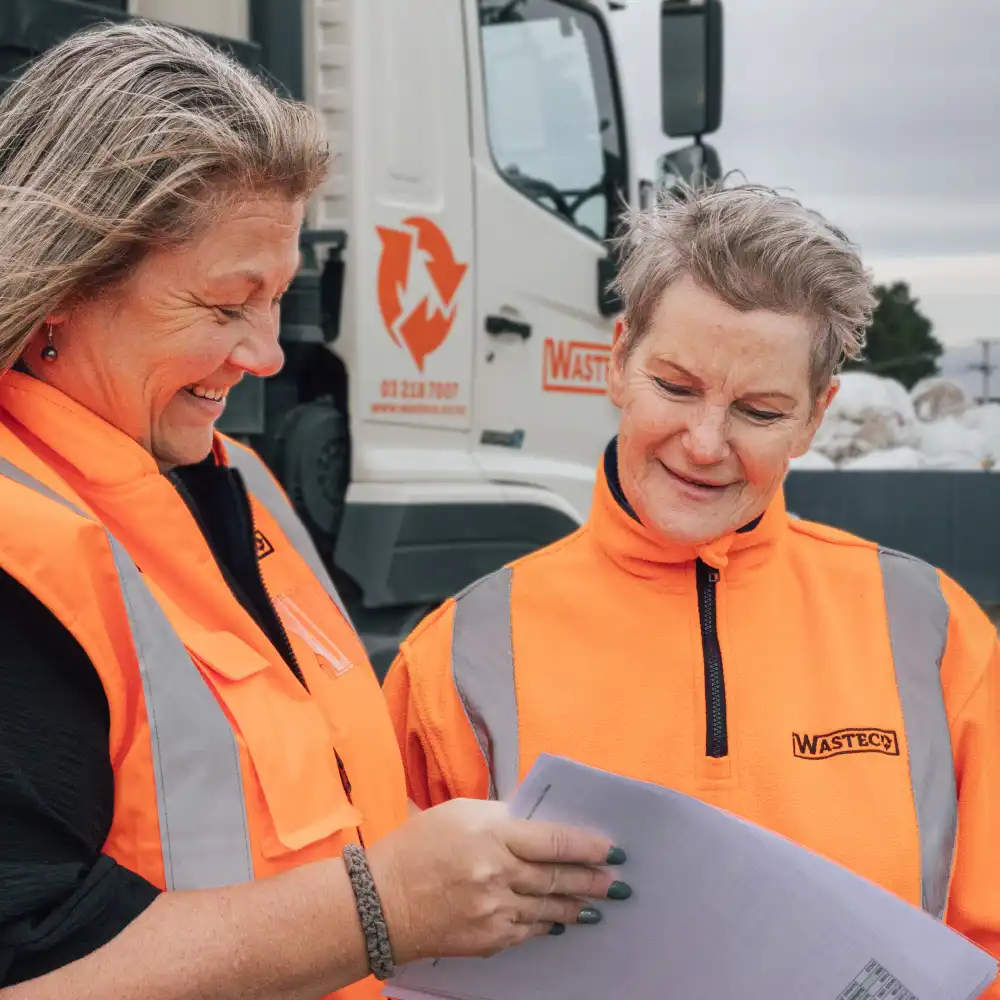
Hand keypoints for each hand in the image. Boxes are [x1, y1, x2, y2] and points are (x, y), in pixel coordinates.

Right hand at [366, 798, 627, 964]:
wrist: (379, 903)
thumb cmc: (415, 848)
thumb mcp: (457, 814)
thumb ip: (500, 818)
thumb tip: (536, 826)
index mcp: (490, 835)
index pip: (553, 841)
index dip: (587, 846)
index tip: (611, 848)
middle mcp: (497, 874)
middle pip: (557, 878)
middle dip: (593, 880)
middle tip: (617, 881)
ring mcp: (493, 911)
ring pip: (548, 909)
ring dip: (578, 907)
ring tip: (600, 904)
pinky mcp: (487, 939)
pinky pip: (528, 932)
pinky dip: (547, 927)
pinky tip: (561, 924)